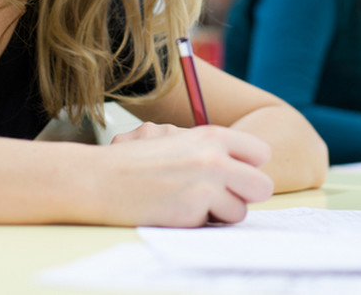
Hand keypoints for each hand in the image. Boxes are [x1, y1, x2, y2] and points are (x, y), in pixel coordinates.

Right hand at [87, 125, 272, 226]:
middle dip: (245, 195)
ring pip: (240, 211)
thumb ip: (211, 149)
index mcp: (211, 135)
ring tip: (189, 202)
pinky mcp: (193, 211)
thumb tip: (246, 166)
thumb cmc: (135, 161)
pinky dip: (199, 223)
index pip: (261, 153)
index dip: (249, 167)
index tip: (234, 174)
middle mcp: (214, 157)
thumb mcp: (174, 139)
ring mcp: (206, 185)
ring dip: (219, 213)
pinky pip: (214, 225)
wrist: (98, 179)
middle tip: (222, 196)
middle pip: (262, 186)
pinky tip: (175, 210)